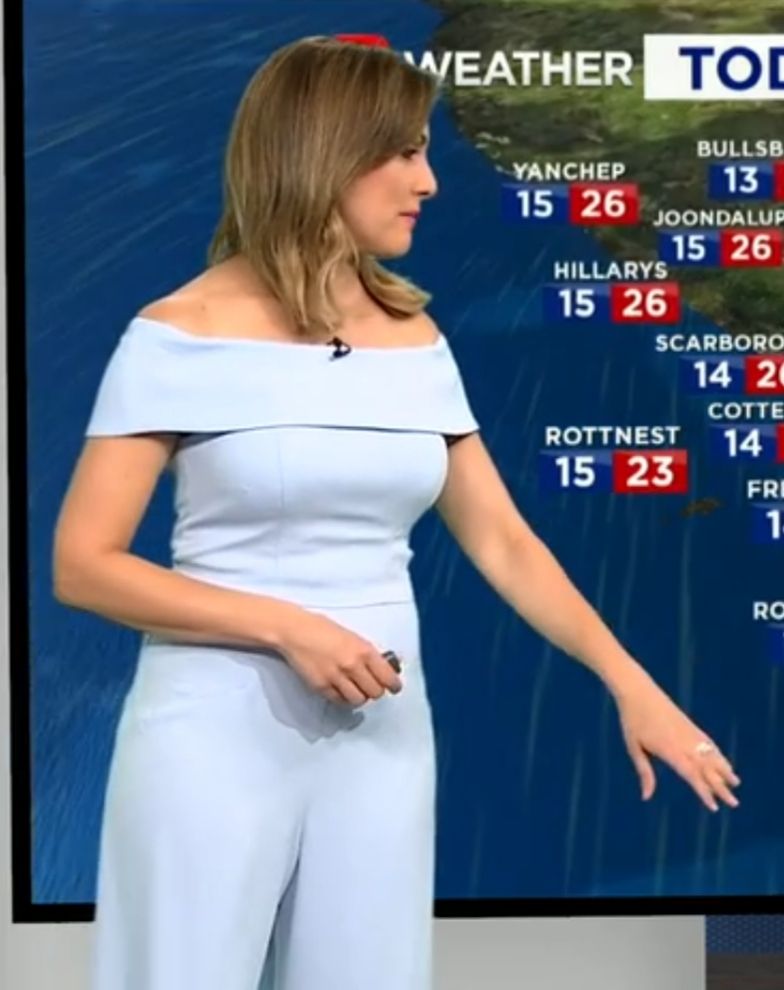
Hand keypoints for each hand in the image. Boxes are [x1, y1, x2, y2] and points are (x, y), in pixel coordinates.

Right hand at [277, 607, 403, 706]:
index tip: (394, 688)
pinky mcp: (321, 687)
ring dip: (360, 696)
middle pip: (375, 692)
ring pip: (359, 700)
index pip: (388, 677)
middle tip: (371, 686)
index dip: (394, 685)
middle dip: (375, 691)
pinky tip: (342, 690)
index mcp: (364, 650)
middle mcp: (352, 665)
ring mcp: (336, 677)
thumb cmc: (324, 629)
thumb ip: (367, 654)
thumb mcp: (353, 637)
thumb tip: (383, 668)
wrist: (296, 631)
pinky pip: (340, 701)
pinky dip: (344, 698)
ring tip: (355, 689)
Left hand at [613, 673, 740, 812]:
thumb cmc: (632, 720)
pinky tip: (724, 761)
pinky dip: (718, 753)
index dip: (704, 791)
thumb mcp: (634, 747)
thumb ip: (644, 772)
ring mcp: (689, 732)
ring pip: (711, 754)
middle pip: (706, 768)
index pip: (691, 775)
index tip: (714, 807)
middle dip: (721, 786)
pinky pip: (708, 742)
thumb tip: (646, 797)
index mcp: (670, 750)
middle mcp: (683, 742)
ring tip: (735, 783)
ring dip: (724, 769)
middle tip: (734, 803)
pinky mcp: (690, 724)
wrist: (638, 690)